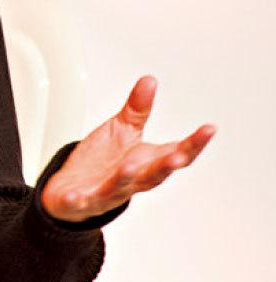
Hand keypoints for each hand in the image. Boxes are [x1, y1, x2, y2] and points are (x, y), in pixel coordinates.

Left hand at [41, 75, 215, 222]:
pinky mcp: (82, 200)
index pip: (177, 153)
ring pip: (120, 187)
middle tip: (178, 157)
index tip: (210, 129)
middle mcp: (132, 179)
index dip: (194, 143)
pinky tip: (77, 196)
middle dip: (166, 166)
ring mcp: (107, 191)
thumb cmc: (101, 162)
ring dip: (126, 178)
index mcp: (146, 162)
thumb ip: (137, 109)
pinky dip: (80, 199)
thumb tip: (150, 80)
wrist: (72, 191)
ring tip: (128, 167)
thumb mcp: (121, 130)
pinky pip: (81, 201)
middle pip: (154, 174)